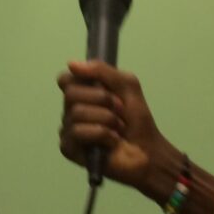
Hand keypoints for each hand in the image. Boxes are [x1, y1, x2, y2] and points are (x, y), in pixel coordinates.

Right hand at [57, 60, 172, 196]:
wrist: (148, 150)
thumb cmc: (137, 120)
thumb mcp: (127, 85)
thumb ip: (103, 71)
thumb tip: (71, 63)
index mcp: (82, 94)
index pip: (65, 79)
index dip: (81, 80)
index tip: (103, 87)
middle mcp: (70, 110)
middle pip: (71, 94)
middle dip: (103, 100)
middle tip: (120, 111)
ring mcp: (68, 130)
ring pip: (77, 113)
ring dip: (107, 119)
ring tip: (118, 129)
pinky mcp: (69, 148)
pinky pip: (80, 132)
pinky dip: (102, 134)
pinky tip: (111, 142)